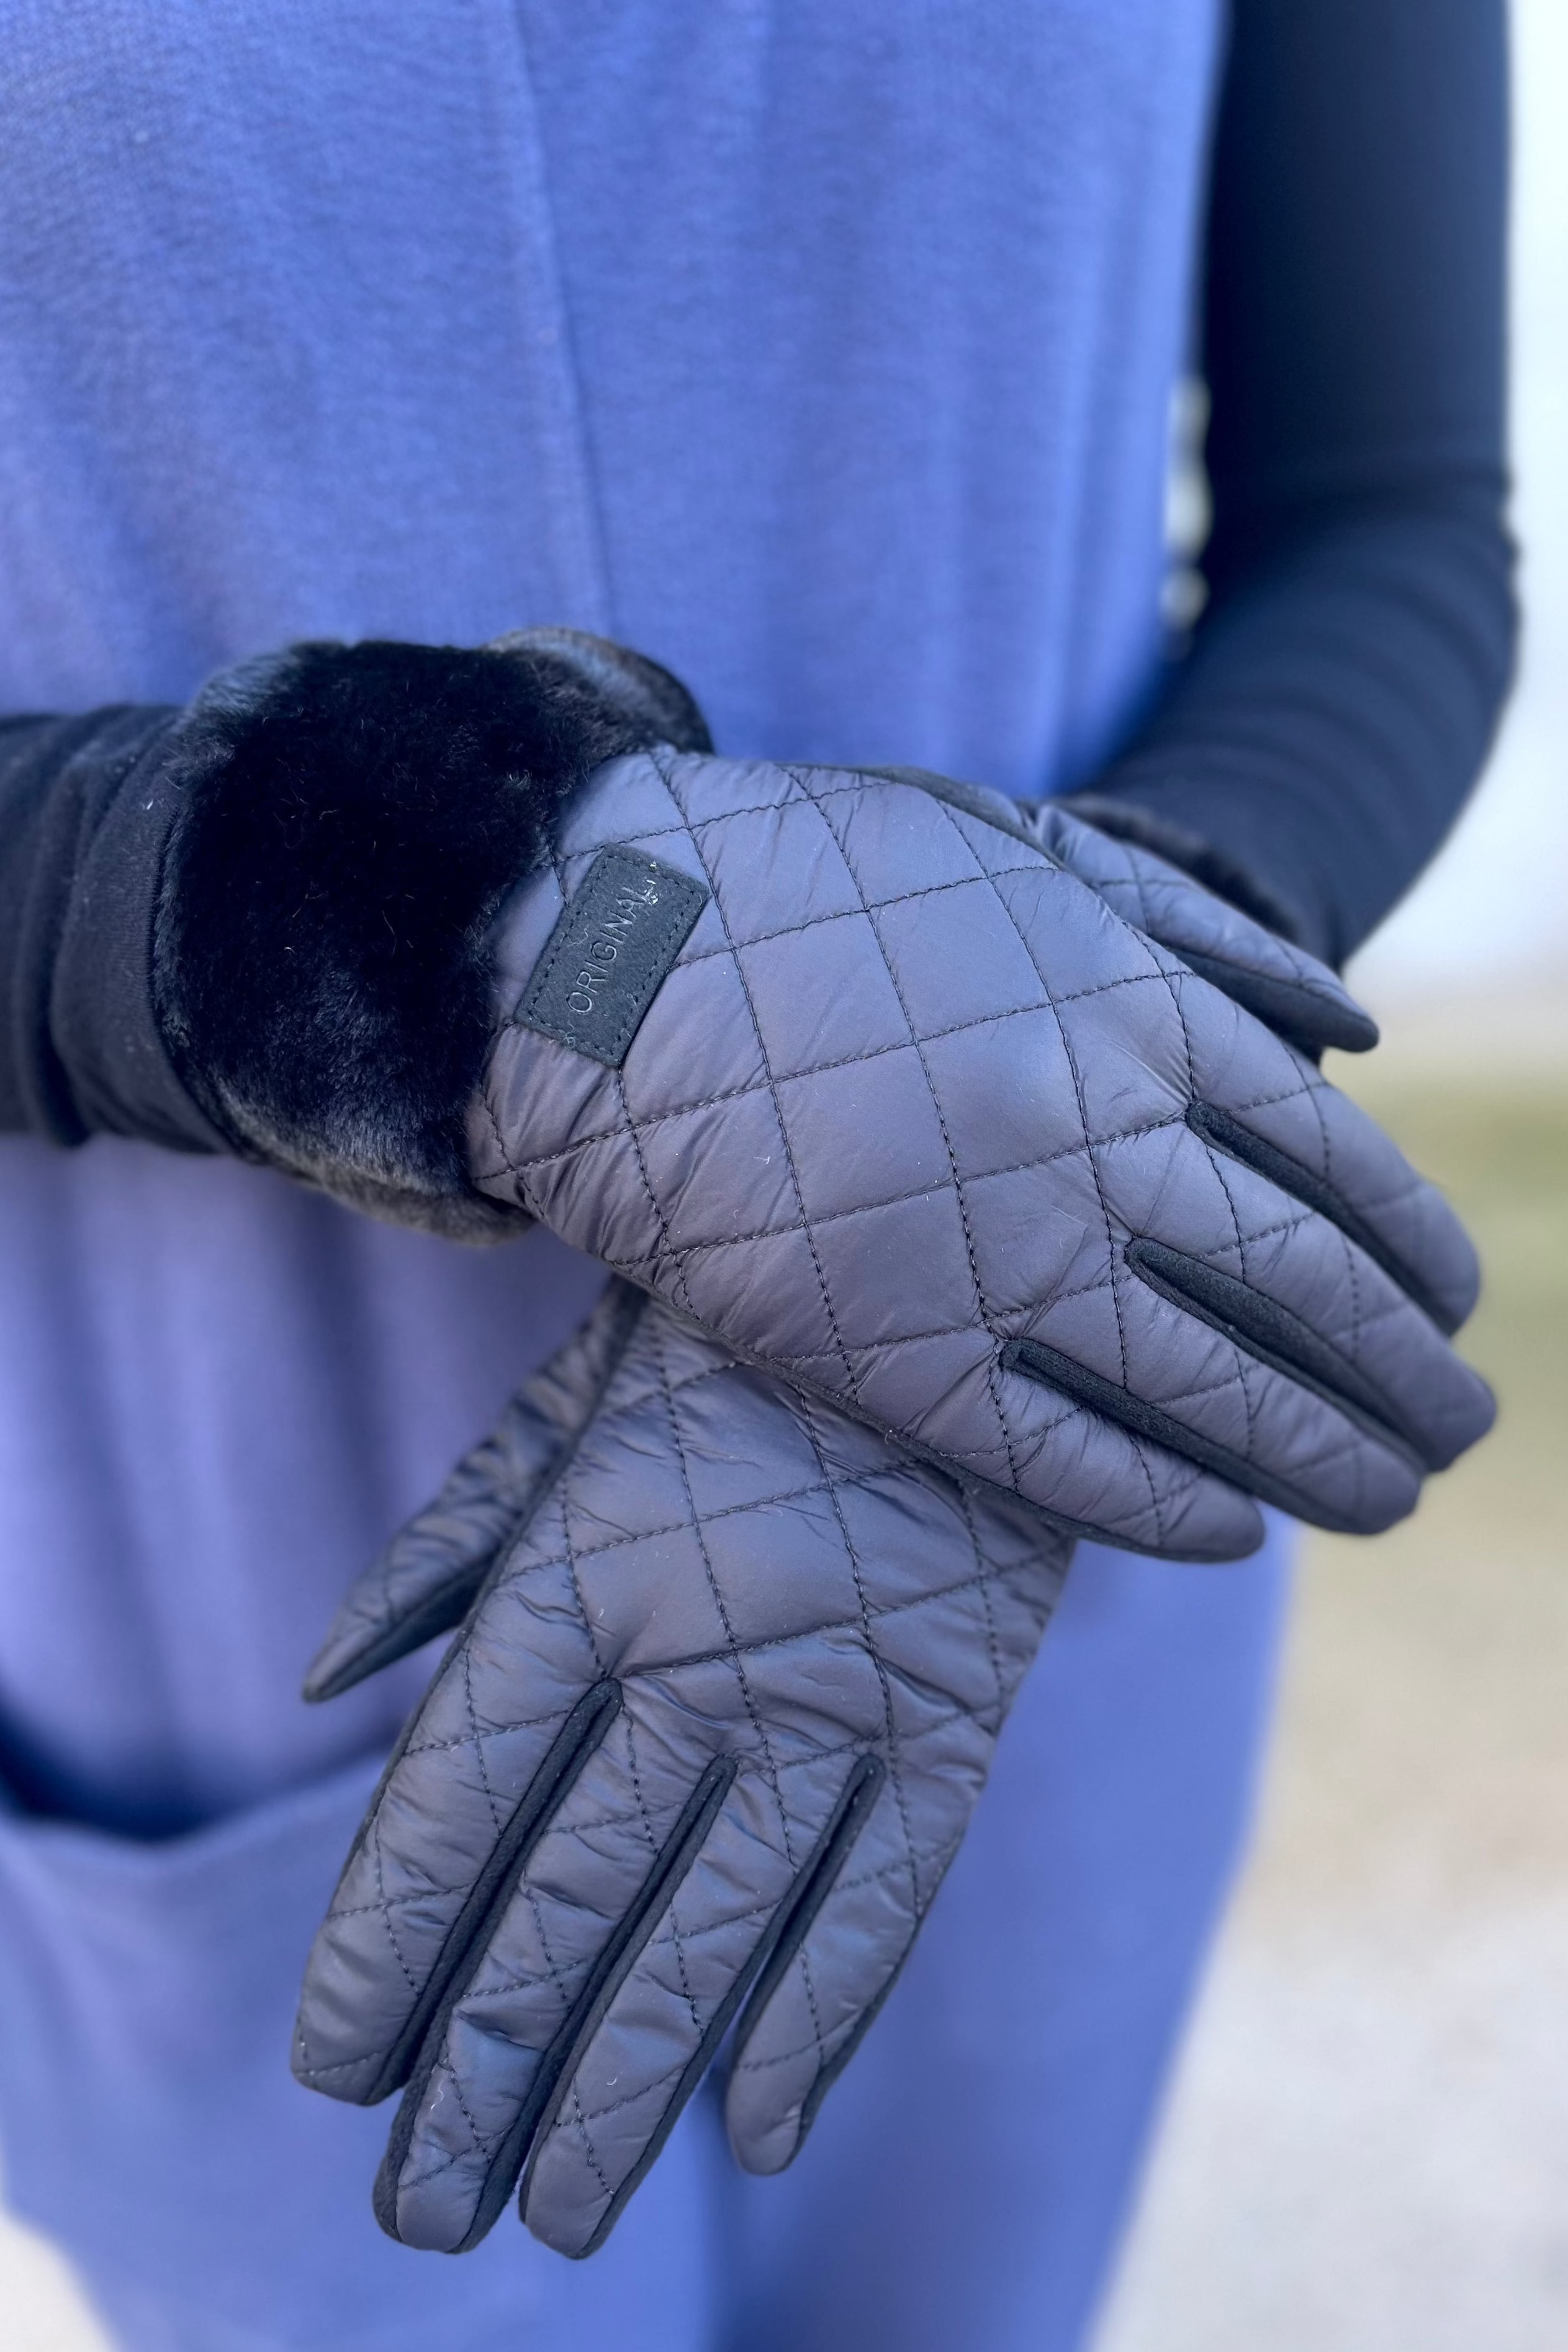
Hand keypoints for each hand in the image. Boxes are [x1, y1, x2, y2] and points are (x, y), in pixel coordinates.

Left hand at [293, 1283, 1068, 2256]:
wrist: (968, 1251)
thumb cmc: (735, 1328)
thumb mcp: (567, 1399)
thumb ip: (446, 1544)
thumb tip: (317, 1687)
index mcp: (581, 1568)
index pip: (449, 1805)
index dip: (381, 1954)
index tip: (334, 2071)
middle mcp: (698, 1652)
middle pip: (567, 1904)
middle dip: (484, 2074)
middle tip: (426, 2215)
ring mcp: (840, 1690)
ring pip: (715, 1936)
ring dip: (628, 2090)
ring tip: (557, 2219)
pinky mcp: (960, 1710)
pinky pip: (884, 1897)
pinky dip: (821, 2020)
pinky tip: (757, 2128)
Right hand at [470, 747, 1492, 1557]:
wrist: (598, 946)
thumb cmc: (812, 885)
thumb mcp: (1025, 851)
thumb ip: (1200, 929)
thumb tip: (1354, 1032)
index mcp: (1133, 1010)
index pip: (1336, 1167)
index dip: (1416, 1252)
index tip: (1456, 1309)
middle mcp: (1091, 1134)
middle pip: (1304, 1289)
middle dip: (1405, 1375)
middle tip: (1460, 1430)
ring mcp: (992, 1250)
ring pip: (1214, 1391)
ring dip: (1326, 1457)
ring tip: (1387, 1499)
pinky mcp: (890, 1352)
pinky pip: (1068, 1458)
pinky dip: (1169, 1505)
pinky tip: (1229, 1530)